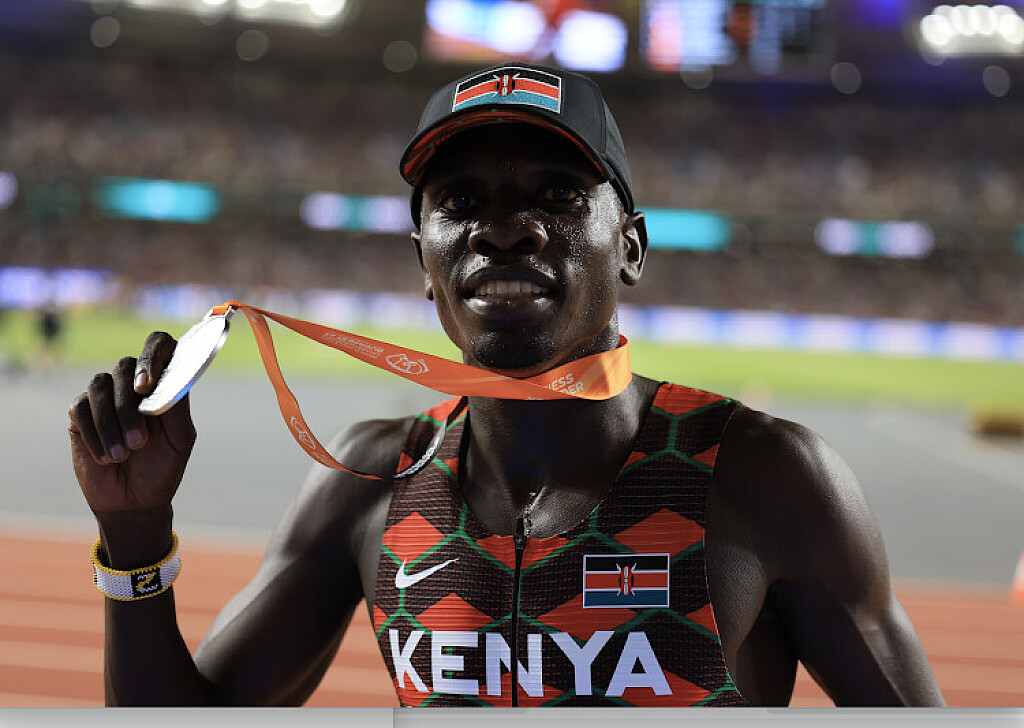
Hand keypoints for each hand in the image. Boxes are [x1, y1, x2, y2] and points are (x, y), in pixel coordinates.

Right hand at [68, 331, 195, 518]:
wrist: (135, 501)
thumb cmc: (162, 467)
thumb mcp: (180, 439)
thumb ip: (176, 407)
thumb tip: (168, 380)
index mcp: (163, 383)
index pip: (160, 345)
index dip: (152, 356)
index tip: (146, 386)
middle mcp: (133, 383)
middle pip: (125, 366)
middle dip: (130, 408)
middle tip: (140, 442)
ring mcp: (105, 396)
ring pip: (100, 385)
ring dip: (112, 423)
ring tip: (124, 454)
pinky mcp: (80, 414)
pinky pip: (81, 408)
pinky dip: (95, 435)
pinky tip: (107, 457)